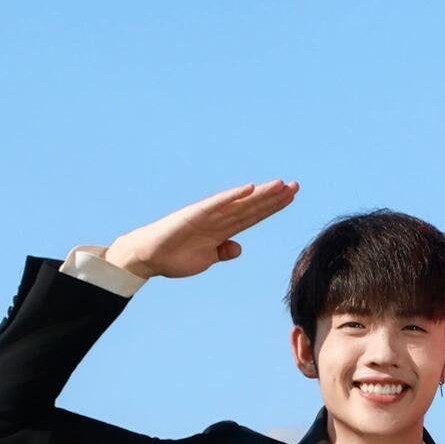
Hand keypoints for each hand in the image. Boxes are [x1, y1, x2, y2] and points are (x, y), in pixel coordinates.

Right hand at [103, 180, 299, 280]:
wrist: (149, 257)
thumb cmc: (174, 256)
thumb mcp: (206, 258)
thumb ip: (222, 251)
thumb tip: (237, 247)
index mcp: (222, 230)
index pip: (253, 216)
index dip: (272, 207)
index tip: (290, 199)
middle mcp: (219, 219)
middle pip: (252, 206)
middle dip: (274, 197)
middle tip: (296, 186)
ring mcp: (208, 215)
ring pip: (240, 203)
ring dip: (261, 194)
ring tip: (282, 185)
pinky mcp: (194, 215)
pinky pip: (217, 204)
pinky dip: (233, 196)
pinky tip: (249, 189)